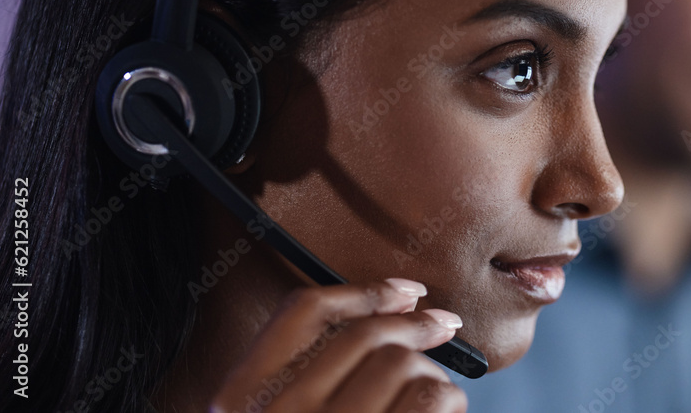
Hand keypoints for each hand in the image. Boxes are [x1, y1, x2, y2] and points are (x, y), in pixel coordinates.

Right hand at [209, 278, 467, 411]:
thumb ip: (307, 377)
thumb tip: (395, 312)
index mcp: (242, 398)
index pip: (302, 312)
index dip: (362, 291)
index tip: (404, 290)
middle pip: (366, 338)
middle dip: (415, 324)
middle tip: (444, 322)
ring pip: (404, 365)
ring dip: (433, 373)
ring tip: (436, 393)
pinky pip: (432, 399)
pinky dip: (449, 401)